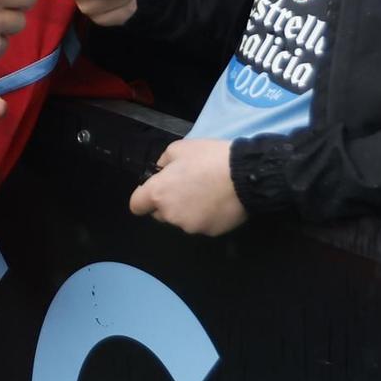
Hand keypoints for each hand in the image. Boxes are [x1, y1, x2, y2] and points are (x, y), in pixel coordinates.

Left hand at [129, 139, 246, 235]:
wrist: (245, 175)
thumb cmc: (209, 158)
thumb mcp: (180, 148)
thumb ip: (164, 162)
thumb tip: (161, 171)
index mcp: (159, 193)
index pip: (136, 205)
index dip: (143, 197)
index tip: (154, 190)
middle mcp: (170, 215)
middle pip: (160, 214)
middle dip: (168, 203)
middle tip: (187, 186)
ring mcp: (190, 226)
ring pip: (181, 220)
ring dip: (187, 210)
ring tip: (207, 192)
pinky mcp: (209, 233)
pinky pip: (201, 224)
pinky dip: (206, 216)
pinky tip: (218, 202)